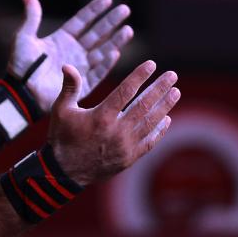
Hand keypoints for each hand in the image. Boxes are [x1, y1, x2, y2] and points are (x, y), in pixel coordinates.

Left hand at [9, 0, 132, 110]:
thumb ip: (31, 18)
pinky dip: (106, 64)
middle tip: (125, 9)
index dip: (94, 10)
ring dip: (115, 41)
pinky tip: (115, 53)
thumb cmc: (20, 67)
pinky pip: (97, 73)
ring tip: (128, 30)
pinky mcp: (81, 85)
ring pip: (102, 51)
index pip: (82, 21)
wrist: (21, 93)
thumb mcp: (24, 39)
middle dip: (111, 22)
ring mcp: (79, 67)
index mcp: (62, 39)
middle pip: (97, 33)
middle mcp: (74, 52)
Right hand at [48, 62, 179, 186]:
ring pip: (151, 122)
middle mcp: (117, 131)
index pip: (126, 91)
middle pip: (144, 105)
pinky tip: (167, 119)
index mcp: (101, 117)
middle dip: (160, 88)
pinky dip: (159, 130)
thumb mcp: (61, 111)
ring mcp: (125, 146)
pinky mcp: (129, 158)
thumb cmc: (62, 137)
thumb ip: (69, 87)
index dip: (140, 76)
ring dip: (165, 106)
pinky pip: (150, 142)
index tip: (152, 64)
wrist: (65, 172)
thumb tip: (68, 66)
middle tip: (172, 75)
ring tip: (176, 92)